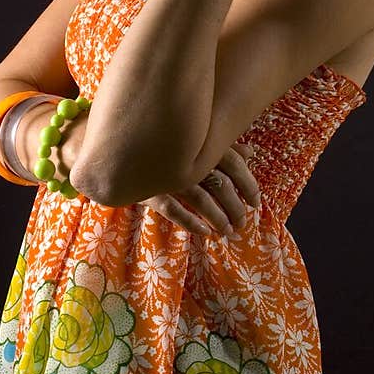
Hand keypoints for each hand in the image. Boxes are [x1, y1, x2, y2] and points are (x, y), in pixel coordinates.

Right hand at [138, 141, 261, 236]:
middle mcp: (186, 157)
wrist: (118, 146)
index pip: (235, 164)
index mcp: (201, 142)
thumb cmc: (165, 143)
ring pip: (201, 200)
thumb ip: (223, 148)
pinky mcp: (149, 191)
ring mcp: (167, 174)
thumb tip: (251, 153)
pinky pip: (173, 210)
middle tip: (242, 224)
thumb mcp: (196, 141)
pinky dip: (191, 223)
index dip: (249, 185)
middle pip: (221, 185)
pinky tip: (204, 232)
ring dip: (217, 219)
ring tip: (226, 232)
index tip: (256, 203)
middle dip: (236, 208)